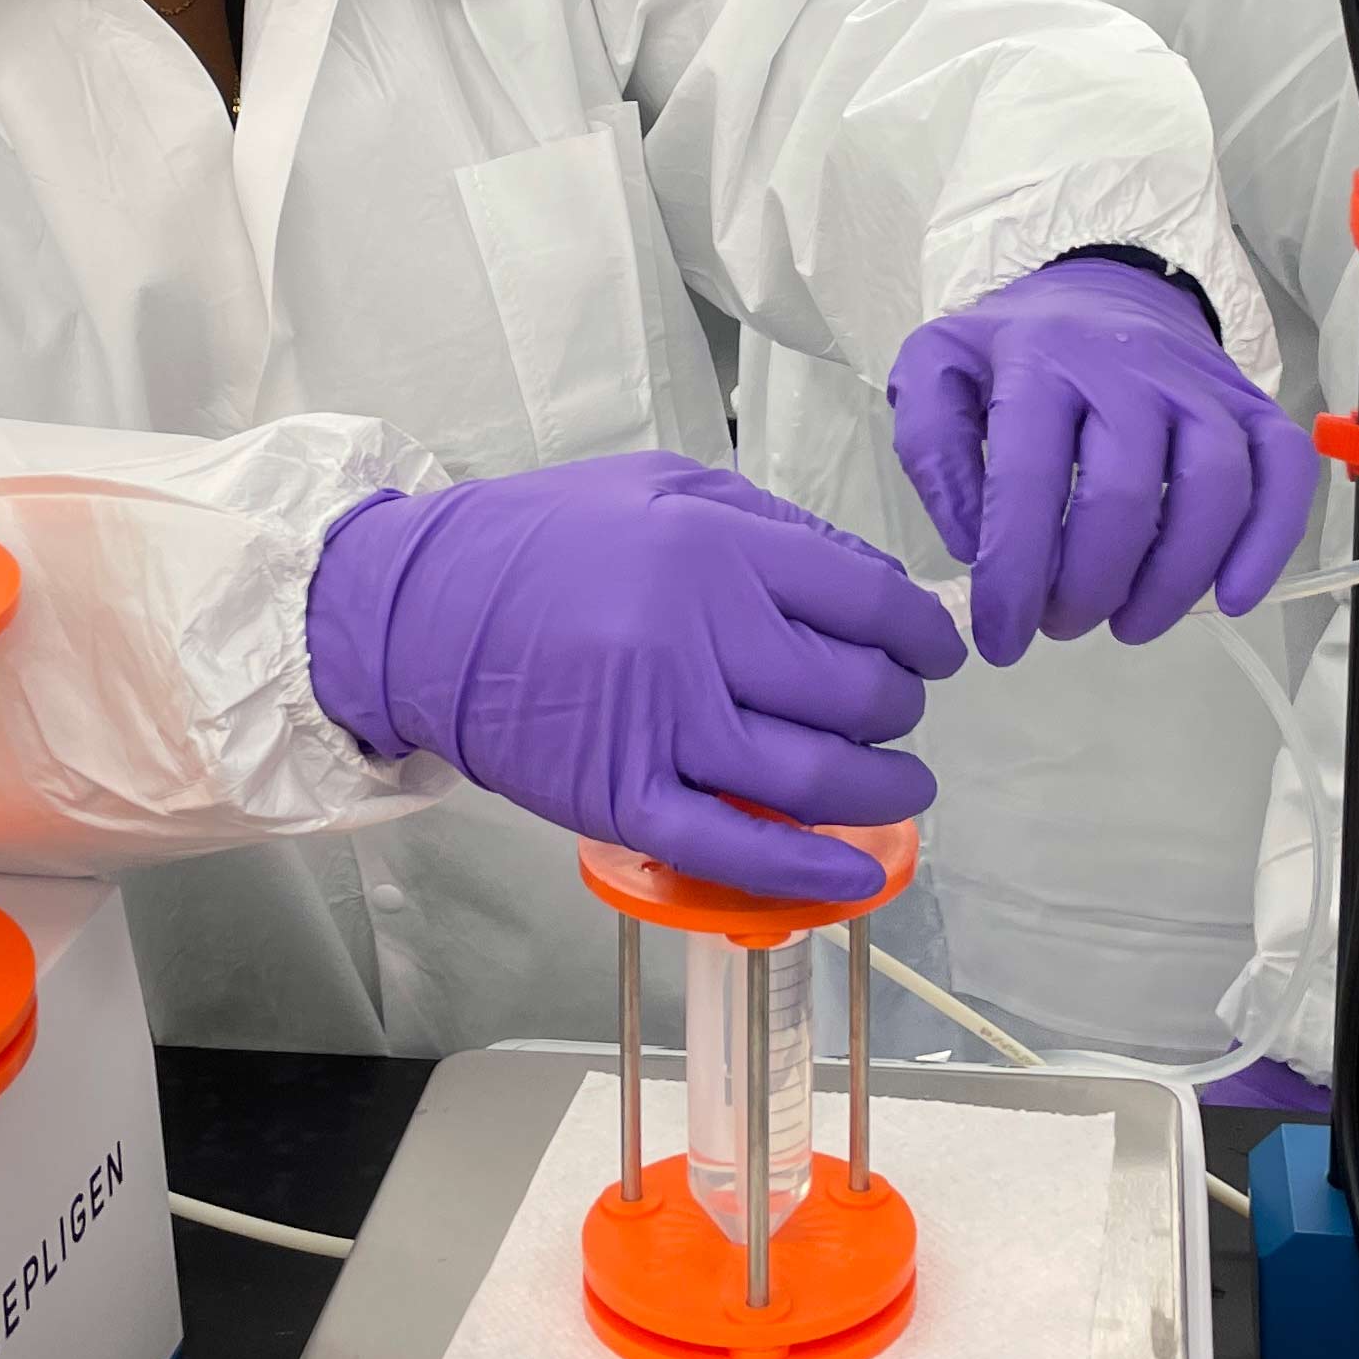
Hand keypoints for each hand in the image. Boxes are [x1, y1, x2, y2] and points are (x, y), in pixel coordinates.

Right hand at [306, 451, 966, 899]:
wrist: (424, 610)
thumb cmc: (548, 540)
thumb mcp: (667, 489)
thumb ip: (772, 526)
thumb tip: (874, 585)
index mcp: (717, 548)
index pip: (869, 602)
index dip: (922, 636)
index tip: (935, 653)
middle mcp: (700, 635)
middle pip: (854, 693)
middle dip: (901, 710)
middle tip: (900, 711)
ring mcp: (660, 724)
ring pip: (812, 776)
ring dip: (881, 789)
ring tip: (902, 785)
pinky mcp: (621, 797)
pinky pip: (732, 847)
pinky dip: (805, 868)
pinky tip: (854, 869)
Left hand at [888, 253, 1317, 665]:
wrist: (1104, 289)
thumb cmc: (1015, 349)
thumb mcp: (938, 370)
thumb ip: (932, 449)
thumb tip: (975, 542)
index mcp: (1040, 359)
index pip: (1030, 480)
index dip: (1015, 575)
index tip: (1002, 638)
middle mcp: (1128, 364)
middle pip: (1125, 495)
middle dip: (1088, 586)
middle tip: (1061, 624)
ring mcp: (1200, 383)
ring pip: (1214, 487)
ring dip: (1174, 578)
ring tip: (1130, 624)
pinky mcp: (1252, 403)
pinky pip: (1284, 470)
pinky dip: (1269, 541)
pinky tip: (1231, 597)